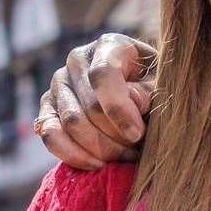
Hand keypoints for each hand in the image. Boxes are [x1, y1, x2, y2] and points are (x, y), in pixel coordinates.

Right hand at [36, 33, 156, 169]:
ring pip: (71, 124)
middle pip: (89, 106)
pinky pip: (50, 135)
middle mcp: (77, 60)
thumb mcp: (162, 87)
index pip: (103, 75)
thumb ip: (150, 91)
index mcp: (109, 46)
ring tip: (124, 156)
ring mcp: (59, 84)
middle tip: (136, 151)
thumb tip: (133, 100)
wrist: (141, 103)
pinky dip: (72, 155)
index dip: (118, 109)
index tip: (137, 134)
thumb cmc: (156, 91)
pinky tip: (96, 165)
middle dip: (116, 136)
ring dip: (100, 148)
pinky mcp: (47, 109)